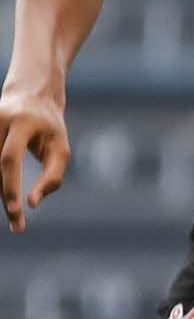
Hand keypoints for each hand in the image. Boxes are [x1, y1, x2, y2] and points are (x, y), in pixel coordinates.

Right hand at [0, 82, 70, 231]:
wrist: (31, 93)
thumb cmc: (50, 126)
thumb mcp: (61, 148)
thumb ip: (52, 176)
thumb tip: (32, 203)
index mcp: (22, 122)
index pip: (9, 158)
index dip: (10, 186)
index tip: (18, 211)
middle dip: (5, 196)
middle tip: (17, 225)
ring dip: (0, 190)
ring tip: (15, 216)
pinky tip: (5, 195)